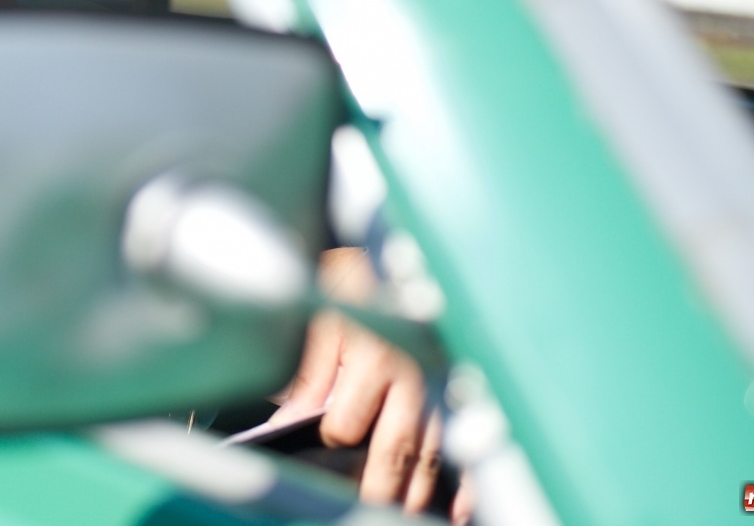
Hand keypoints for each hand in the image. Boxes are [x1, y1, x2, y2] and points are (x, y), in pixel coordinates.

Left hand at [276, 248, 471, 521]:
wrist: (398, 253)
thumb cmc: (356, 287)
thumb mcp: (324, 320)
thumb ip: (307, 375)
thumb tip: (286, 424)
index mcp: (373, 355)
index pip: (345, 426)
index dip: (329, 441)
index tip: (319, 446)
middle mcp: (413, 375)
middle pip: (394, 451)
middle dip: (376, 489)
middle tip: (362, 510)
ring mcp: (443, 388)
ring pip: (431, 457)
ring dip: (416, 494)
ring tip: (401, 515)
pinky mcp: (462, 394)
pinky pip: (467, 447)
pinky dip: (464, 485)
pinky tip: (456, 512)